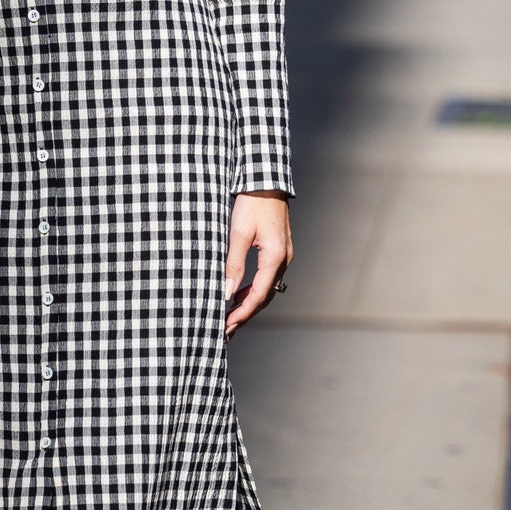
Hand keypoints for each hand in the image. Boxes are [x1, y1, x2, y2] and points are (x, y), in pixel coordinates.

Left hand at [224, 191, 291, 339]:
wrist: (265, 180)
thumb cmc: (252, 203)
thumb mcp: (238, 234)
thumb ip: (234, 264)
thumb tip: (227, 292)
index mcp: (275, 257)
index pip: (259, 296)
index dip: (242, 313)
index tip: (226, 326)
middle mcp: (284, 259)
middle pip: (265, 297)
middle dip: (245, 314)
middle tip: (227, 329)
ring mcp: (284, 255)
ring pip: (268, 289)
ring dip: (250, 303)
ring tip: (230, 316)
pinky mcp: (279, 249)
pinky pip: (268, 277)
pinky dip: (254, 289)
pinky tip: (240, 292)